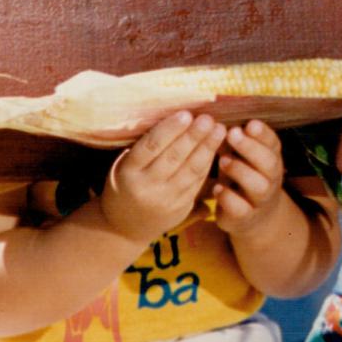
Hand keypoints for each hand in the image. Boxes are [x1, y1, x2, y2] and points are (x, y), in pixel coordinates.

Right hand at [100, 111, 223, 244]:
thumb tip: (174, 116)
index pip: (151, 146)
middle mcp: (146, 187)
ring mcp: (165, 199)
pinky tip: (215, 147)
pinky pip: (197, 181)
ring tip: (219, 129)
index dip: (170, 129)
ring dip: (207, 148)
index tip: (186, 114)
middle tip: (208, 118)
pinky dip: (208, 163)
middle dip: (194, 136)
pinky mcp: (180, 208)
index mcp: (127, 172)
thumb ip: (145, 146)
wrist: (123, 228)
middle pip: (174, 157)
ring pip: (190, 170)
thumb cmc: (125, 184)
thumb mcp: (123, 165)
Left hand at [212, 120, 289, 237]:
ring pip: (258, 186)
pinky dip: (228, 198)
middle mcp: (271, 177)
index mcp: (271, 157)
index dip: (263, 133)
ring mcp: (260, 199)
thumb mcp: (243, 156)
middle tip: (232, 134)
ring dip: (241, 171)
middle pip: (269, 162)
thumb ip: (235, 140)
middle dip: (251, 147)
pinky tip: (217, 188)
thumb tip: (216, 115)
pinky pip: (241, 209)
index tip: (249, 123)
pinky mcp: (246, 217)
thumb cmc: (243, 175)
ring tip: (222, 160)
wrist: (254, 216)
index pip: (273, 143)